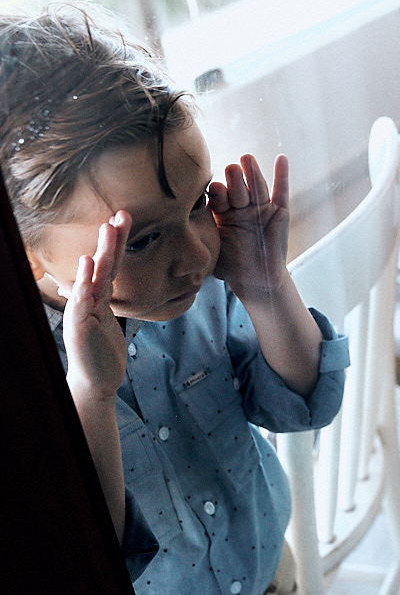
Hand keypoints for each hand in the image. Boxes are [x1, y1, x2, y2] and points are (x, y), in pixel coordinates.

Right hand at [62, 211, 131, 398]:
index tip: (124, 218)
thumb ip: (107, 300)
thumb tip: (107, 283)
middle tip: (120, 214)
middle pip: (102, 265)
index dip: (117, 242)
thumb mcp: (109, 319)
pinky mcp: (80, 326)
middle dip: (111, 239)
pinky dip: (84, 283)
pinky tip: (87, 267)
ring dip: (101, 253)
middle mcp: (89, 300)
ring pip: (93, 278)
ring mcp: (83, 311)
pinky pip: (82, 301)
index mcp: (100, 297)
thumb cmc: (103, 351)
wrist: (96, 380)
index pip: (110, 264)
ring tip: (106, 231)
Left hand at [208, 154, 290, 298]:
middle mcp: (241, 207)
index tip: (214, 192)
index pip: (218, 197)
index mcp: (223, 213)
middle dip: (234, 179)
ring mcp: (260, 208)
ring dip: (253, 172)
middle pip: (237, 188)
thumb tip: (168, 245)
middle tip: (231, 168)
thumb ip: (198, 243)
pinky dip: (282, 175)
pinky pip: (281, 191)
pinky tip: (282, 158)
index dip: (217, 194)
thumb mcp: (211, 252)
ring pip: (256, 186)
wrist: (257, 280)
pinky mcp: (280, 212)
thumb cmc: (232, 267)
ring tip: (247, 158)